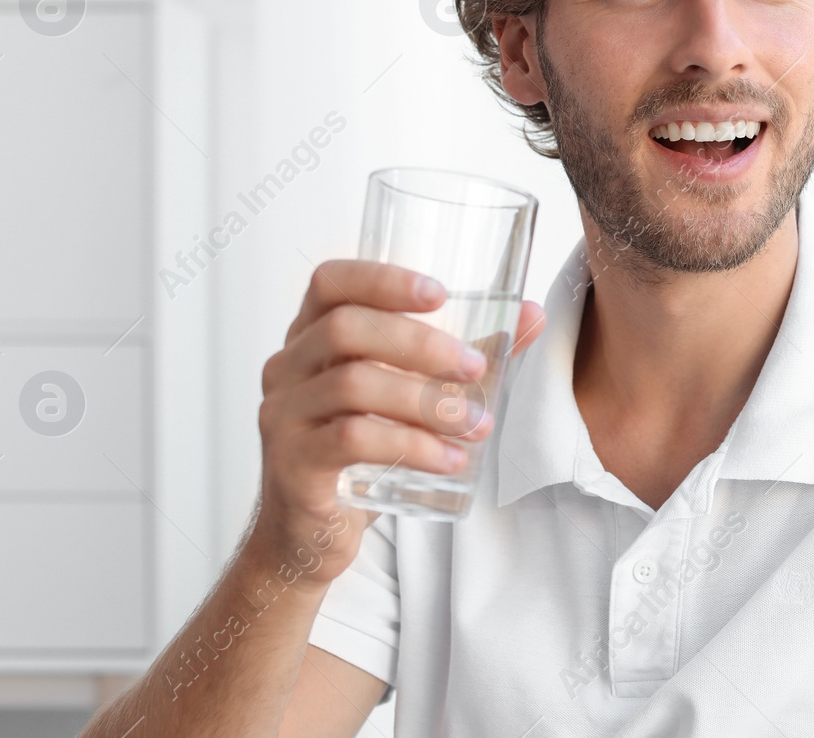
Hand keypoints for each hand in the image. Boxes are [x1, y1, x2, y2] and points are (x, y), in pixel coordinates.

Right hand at [245, 260, 545, 586]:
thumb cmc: (361, 454)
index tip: (440, 293)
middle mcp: (287, 368)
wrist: (311, 535)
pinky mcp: (292, 463)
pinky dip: (411, 446)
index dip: (382, 279)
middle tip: (475, 368)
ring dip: (425, 400)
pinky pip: (352, 440)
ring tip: (474, 423)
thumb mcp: (409, 396)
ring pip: (352, 384)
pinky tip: (449, 460)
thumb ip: (463, 354)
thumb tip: (531, 315)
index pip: (330, 282)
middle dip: (420, 343)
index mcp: (310, 336)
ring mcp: (283, 415)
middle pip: (345, 328)